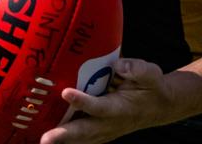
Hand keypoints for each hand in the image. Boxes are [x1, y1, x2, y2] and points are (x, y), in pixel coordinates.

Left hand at [40, 59, 170, 143]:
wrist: (159, 107)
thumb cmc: (152, 88)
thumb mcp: (151, 73)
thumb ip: (136, 69)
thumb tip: (118, 65)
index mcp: (121, 108)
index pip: (99, 107)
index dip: (83, 101)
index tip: (66, 92)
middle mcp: (110, 124)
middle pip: (84, 131)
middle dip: (64, 135)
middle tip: (45, 139)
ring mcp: (103, 132)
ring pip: (80, 139)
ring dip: (61, 141)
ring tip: (43, 141)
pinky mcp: (98, 133)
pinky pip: (80, 139)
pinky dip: (65, 140)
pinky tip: (49, 138)